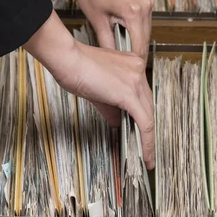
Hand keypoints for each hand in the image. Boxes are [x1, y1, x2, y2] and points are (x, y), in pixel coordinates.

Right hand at [24, 11, 154, 169]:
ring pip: (148, 115)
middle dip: (145, 126)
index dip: (141, 111)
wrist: (68, 59)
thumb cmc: (75, 67)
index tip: (139, 126)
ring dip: (148, 138)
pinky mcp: (130, 95)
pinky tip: (145, 155)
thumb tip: (116, 124)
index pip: (141, 92)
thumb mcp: (98, 89)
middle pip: (147, 104)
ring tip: (146, 157)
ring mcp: (136, 81)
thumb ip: (111, 107)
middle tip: (143, 146)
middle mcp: (138, 69)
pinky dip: (147, 142)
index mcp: (131, 63)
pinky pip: (145, 123)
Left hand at [63, 0, 153, 61]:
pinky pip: (143, 21)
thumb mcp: (96, 20)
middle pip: (145, 39)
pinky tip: (125, 37)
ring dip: (136, 42)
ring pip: (145, 31)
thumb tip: (113, 60)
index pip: (139, 46)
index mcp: (134, 13)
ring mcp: (147, 1)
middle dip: (136, 54)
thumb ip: (107, 42)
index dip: (135, 62)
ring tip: (125, 56)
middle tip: (127, 69)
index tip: (130, 74)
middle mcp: (145, 6)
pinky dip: (136, 30)